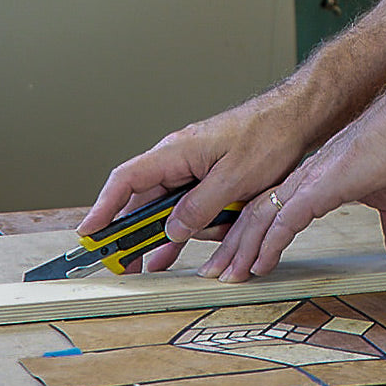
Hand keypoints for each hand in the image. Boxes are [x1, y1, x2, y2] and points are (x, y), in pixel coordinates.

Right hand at [77, 93, 311, 270]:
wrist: (295, 120)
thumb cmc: (268, 136)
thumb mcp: (234, 178)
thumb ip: (200, 207)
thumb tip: (172, 230)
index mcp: (176, 152)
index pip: (126, 180)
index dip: (104, 206)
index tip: (90, 232)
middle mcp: (178, 161)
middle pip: (142, 201)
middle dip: (131, 233)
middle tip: (121, 263)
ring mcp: (193, 172)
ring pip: (167, 209)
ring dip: (162, 236)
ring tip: (149, 264)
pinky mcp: (209, 181)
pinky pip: (188, 209)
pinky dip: (182, 230)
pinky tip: (171, 252)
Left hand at [197, 112, 385, 281]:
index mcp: (311, 184)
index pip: (269, 214)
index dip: (251, 237)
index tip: (241, 260)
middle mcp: (300, 183)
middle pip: (253, 218)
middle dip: (232, 248)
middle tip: (216, 272)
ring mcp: (306, 184)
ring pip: (260, 221)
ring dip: (242, 251)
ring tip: (228, 276)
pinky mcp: (318, 188)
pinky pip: (285, 222)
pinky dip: (270, 245)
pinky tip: (260, 265)